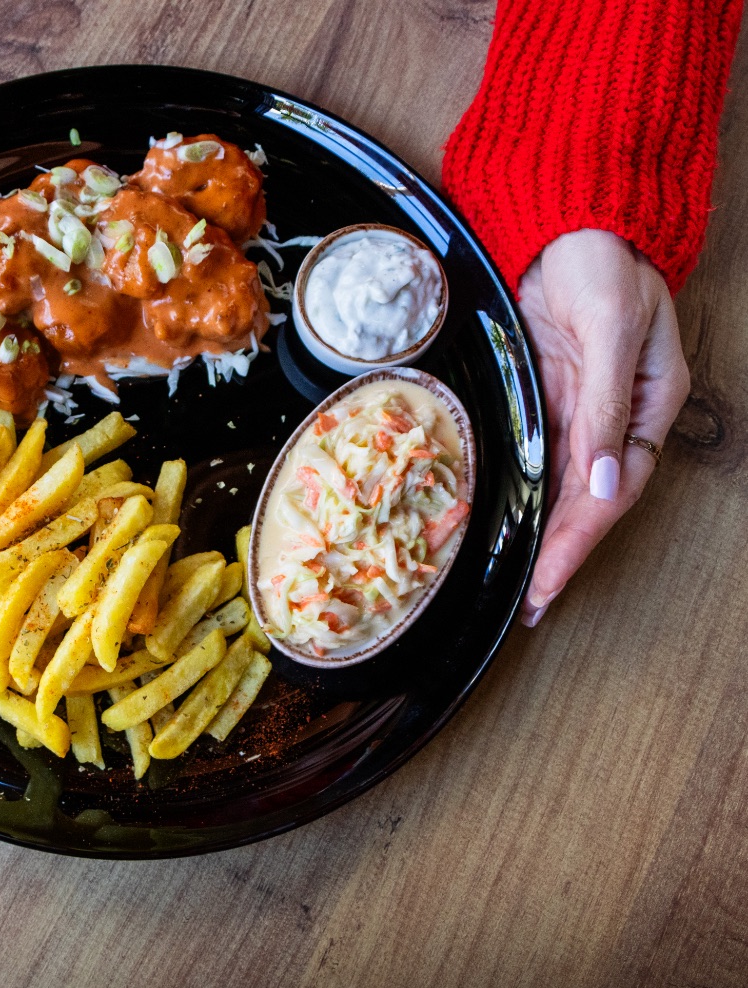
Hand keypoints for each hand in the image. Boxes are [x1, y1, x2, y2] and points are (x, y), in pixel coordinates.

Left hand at [516, 229, 688, 624]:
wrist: (568, 217)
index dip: (578, 541)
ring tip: (519, 582)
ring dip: (540, 533)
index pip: (612, 492)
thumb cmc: (605, 259)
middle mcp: (614, 417)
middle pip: (586, 501)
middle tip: (530, 604)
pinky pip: (534, 455)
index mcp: (647, 406)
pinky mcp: (544, 395)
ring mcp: (577, 408)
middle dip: (558, 553)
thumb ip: (604, 404)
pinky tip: (505, 522)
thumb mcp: (611, 327)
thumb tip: (602, 479)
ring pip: (559, 486)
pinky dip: (522, 492)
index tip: (548, 582)